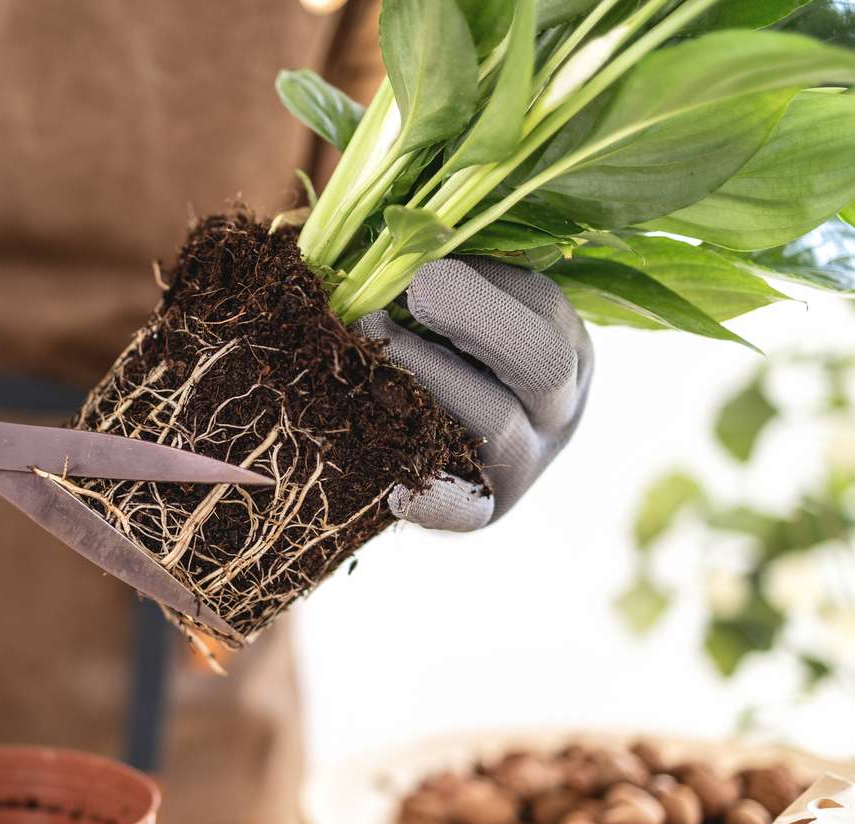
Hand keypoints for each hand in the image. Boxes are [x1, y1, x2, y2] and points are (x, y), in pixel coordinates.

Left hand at [360, 258, 592, 530]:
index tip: (414, 270)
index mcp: (563, 341)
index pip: (544, 304)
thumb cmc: (420, 330)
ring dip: (425, 382)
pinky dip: (430, 500)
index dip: (478, 285)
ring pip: (496, 428)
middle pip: (542, 362)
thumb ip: (430, 252)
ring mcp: (525, 463)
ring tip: (363, 358)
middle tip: (394, 302)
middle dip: (470, 319)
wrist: (410, 422)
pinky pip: (465, 511)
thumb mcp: (442, 285)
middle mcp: (558, 406)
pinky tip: (390, 490)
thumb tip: (375, 210)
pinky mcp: (481, 511)